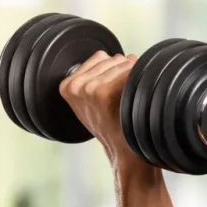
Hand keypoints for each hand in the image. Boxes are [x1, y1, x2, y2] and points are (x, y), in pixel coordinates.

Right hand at [59, 50, 138, 165]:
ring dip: (132, 75)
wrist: (123, 150)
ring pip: (122, 63)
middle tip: (125, 96)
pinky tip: (135, 97)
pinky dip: (139, 79)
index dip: (115, 69)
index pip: (100, 57)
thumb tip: (126, 56)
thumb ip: (99, 76)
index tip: (116, 89)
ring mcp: (89, 89)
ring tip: (129, 99)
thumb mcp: (94, 101)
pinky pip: (130, 71)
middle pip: (112, 58)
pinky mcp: (104, 92)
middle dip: (124, 71)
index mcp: (67, 85)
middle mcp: (75, 86)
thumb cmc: (113, 124)